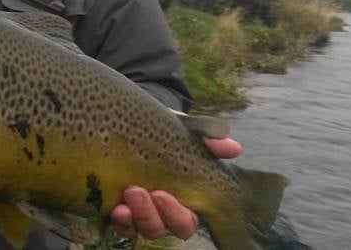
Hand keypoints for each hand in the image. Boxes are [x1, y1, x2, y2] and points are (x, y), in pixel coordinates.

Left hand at [110, 137, 241, 239]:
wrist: (128, 121)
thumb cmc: (161, 130)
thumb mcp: (182, 127)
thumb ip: (207, 135)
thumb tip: (234, 148)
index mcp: (183, 196)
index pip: (187, 220)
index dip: (177, 215)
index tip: (163, 193)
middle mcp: (161, 210)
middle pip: (168, 229)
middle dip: (159, 216)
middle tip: (151, 193)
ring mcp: (139, 211)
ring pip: (145, 229)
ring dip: (139, 216)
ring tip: (130, 191)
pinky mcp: (116, 208)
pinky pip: (121, 225)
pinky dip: (121, 221)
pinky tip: (116, 208)